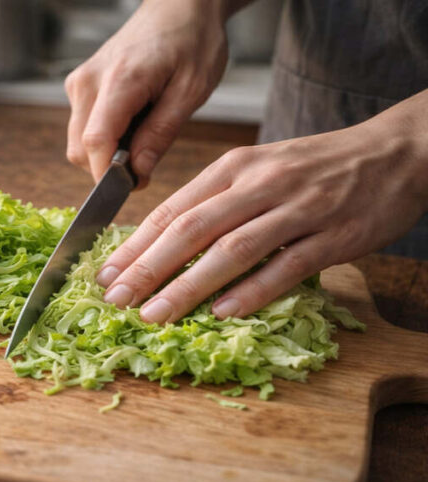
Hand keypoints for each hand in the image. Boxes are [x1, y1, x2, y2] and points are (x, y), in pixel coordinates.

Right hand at [65, 0, 234, 184]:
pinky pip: (82, 127)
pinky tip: (131, 123)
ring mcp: (79, 83)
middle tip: (146, 165)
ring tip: (142, 136)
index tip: (133, 187)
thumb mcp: (191, 90)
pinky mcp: (79, 86)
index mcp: (119, 80)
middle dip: (108, 168)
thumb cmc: (192, 42)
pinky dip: (103, 137)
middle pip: (80, 149)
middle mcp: (88, 82)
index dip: (109, 176)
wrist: (178, 7)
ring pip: (78, 143)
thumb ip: (161, 134)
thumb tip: (137, 173)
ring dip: (106, 153)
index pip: (95, 143)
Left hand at [96, 89, 427, 322]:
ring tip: (155, 315)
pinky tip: (223, 313)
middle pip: (191, 229)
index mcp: (233, 168)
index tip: (103, 275)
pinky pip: (286, 265)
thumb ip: (214, 202)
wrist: (395, 151)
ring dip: (188, 285)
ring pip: (232, 249)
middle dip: (147, 268)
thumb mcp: (256, 169)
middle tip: (115, 300)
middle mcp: (258, 184)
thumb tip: (160, 244)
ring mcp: (297, 209)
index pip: (172, 210)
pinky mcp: (333, 234)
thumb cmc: (315, 167)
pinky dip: (252, 290)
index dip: (134, 245)